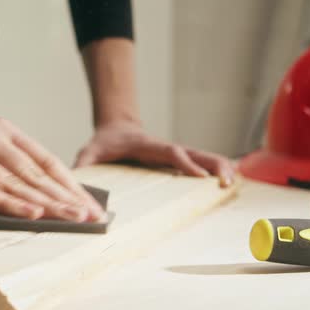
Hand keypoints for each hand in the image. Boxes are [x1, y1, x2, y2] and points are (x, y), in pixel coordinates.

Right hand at [0, 117, 104, 221]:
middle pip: (34, 172)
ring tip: (71, 220)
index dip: (69, 184)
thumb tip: (44, 195)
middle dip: (65, 197)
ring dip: (46, 203)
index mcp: (1, 129)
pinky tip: (30, 214)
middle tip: (90, 217)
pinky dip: (8, 204)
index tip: (89, 204)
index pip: (44, 160)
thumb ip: (7, 162)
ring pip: (14, 182)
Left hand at [75, 121, 234, 186]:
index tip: (198, 175)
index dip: (184, 162)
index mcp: (146, 145)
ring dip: (217, 166)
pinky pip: (198, 161)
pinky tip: (229, 178)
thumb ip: (83, 164)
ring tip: (233, 181)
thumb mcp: (89, 151)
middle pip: (192, 152)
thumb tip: (76, 181)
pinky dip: (215, 167)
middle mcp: (162, 147)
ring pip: (200, 156)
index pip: (168, 152)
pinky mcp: (175, 157)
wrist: (115, 128)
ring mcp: (172, 151)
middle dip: (210, 165)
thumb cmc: (104, 142)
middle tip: (227, 180)